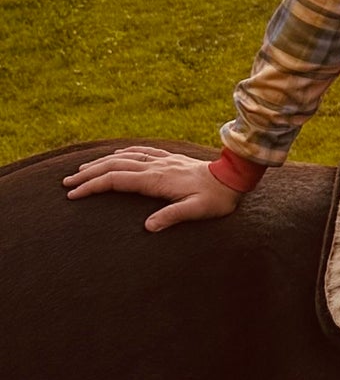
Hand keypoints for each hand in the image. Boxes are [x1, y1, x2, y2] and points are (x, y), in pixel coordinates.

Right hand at [62, 146, 242, 231]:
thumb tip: (148, 227)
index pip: (116, 180)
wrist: (234, 177)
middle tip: (66, 184)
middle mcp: (155, 166)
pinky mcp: (169, 158)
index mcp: (157, 180)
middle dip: (88, 174)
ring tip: (81, 170)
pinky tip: (115, 155)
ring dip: (100, 163)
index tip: (73, 195)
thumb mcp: (197, 211)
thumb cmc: (216, 199)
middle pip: (113, 167)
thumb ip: (173, 216)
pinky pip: (139, 152)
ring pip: (124, 158)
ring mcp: (162, 160)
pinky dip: (121, 153)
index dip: (93, 186)